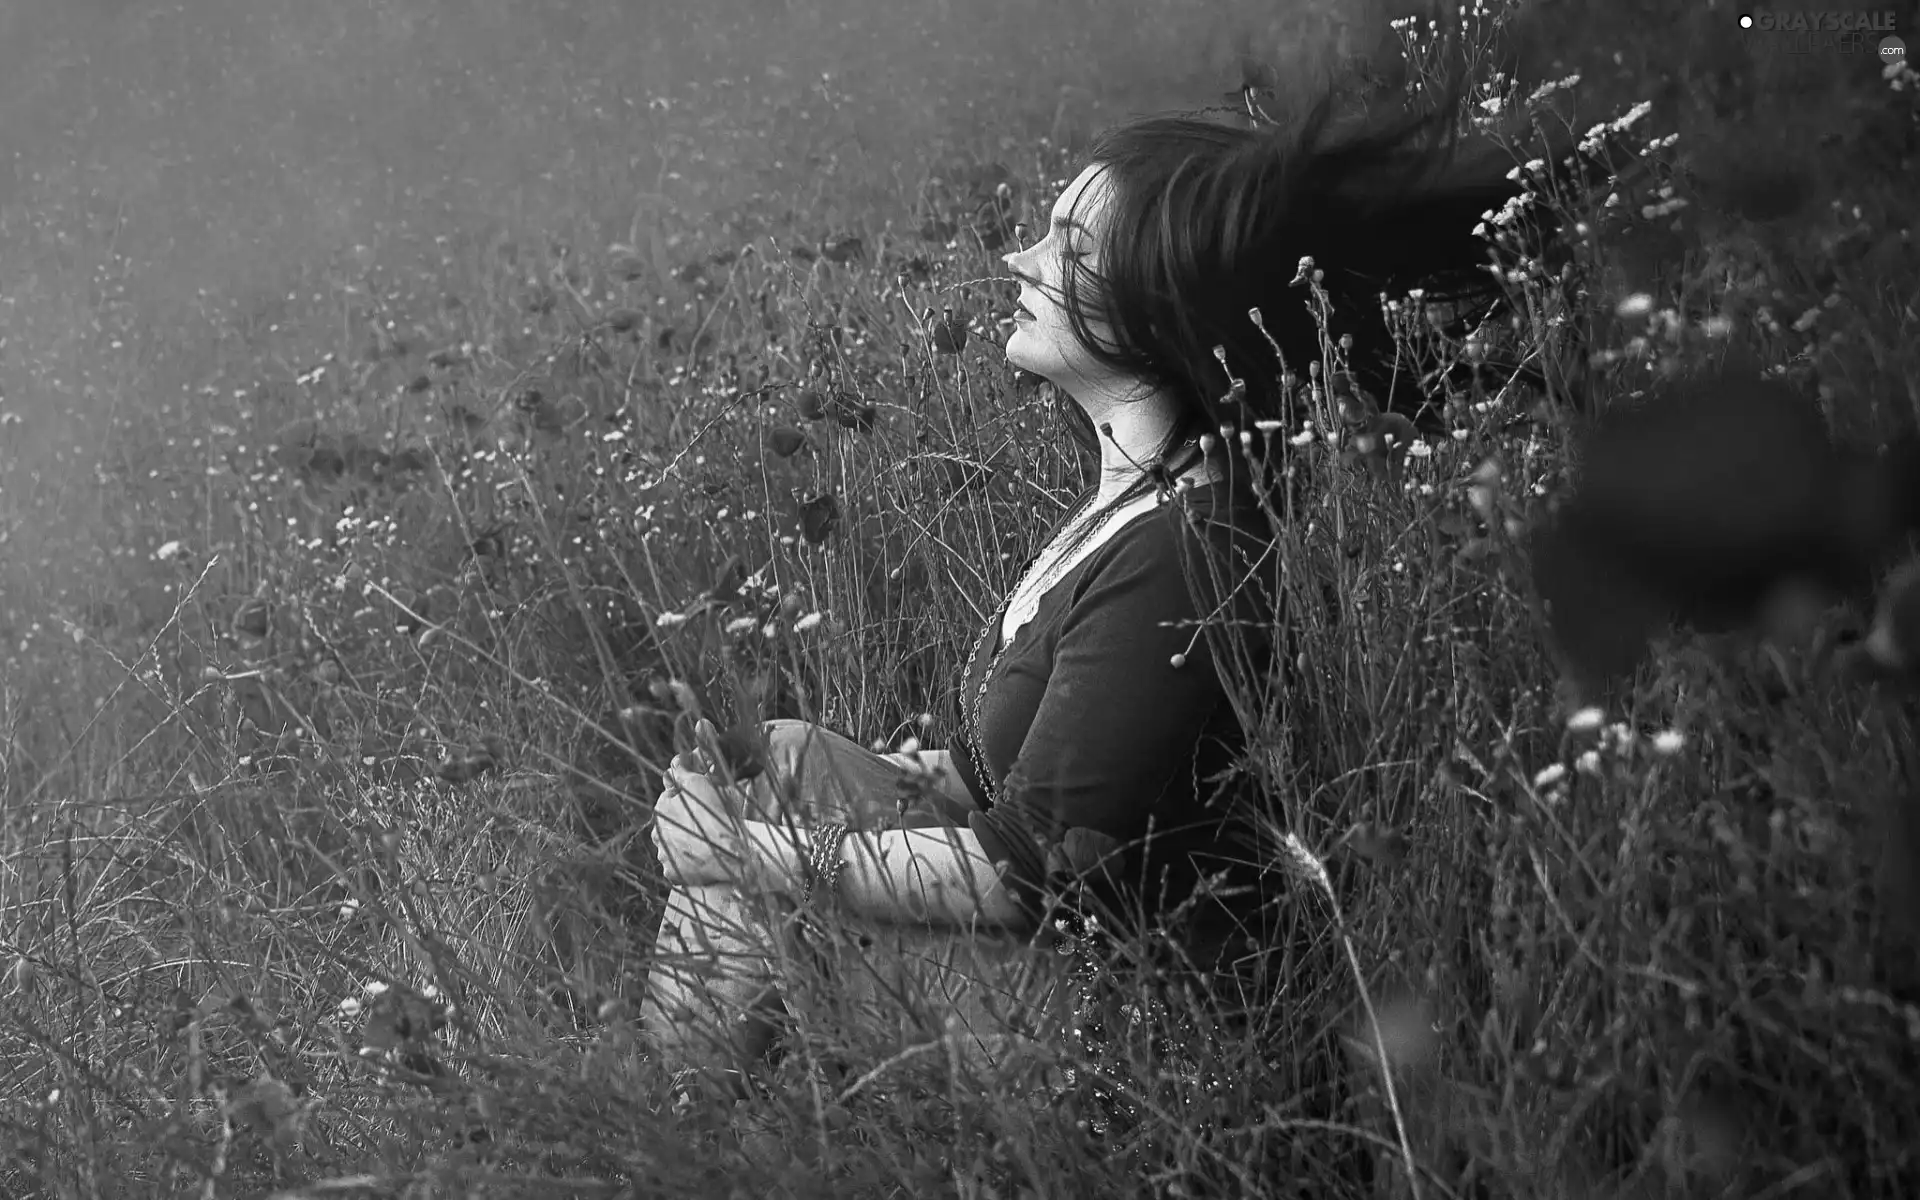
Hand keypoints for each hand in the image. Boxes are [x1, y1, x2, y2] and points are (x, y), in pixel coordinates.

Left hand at [652, 748, 741, 886]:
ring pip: (674, 846)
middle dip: (685, 822)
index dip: (689, 799)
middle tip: (708, 823)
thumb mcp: (700, 784)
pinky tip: (703, 858)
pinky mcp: (673, 874)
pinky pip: (679, 867)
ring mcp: (664, 856)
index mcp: (661, 810)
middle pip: (670, 824)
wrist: (730, 852)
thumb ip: (682, 770)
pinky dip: (688, 863)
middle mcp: (657, 834)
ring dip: (686, 843)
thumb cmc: (717, 815)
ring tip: (707, 842)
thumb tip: (675, 759)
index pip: (671, 799)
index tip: (704, 803)